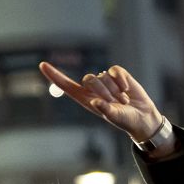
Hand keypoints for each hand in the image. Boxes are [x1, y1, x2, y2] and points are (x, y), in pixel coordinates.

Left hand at [39, 61, 165, 142]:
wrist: (141, 116)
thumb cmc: (124, 119)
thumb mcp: (114, 117)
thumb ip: (105, 110)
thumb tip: (95, 102)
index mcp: (85, 99)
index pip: (66, 85)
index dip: (54, 75)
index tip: (42, 65)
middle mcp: (93, 88)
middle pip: (88, 79)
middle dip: (102, 91)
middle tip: (114, 102)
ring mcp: (105, 80)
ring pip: (104, 76)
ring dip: (115, 90)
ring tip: (123, 100)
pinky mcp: (117, 74)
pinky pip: (115, 70)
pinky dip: (121, 79)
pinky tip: (127, 89)